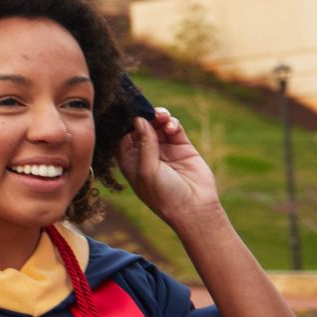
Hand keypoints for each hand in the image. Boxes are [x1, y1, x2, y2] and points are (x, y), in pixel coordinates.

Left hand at [116, 112, 224, 238]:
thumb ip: (144, 144)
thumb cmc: (164, 195)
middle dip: (142, 117)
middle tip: (145, 109)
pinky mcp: (182, 147)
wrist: (194, 208)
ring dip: (158, 117)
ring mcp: (164, 150)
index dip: (123, 124)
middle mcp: (146, 154)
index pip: (122, 137)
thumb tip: (139, 120)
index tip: (125, 111)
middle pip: (140, 128)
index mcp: (130, 162)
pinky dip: (171, 123)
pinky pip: (174, 129)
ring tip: (161, 115)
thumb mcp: (147, 170)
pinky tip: (170, 126)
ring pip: (157, 125)